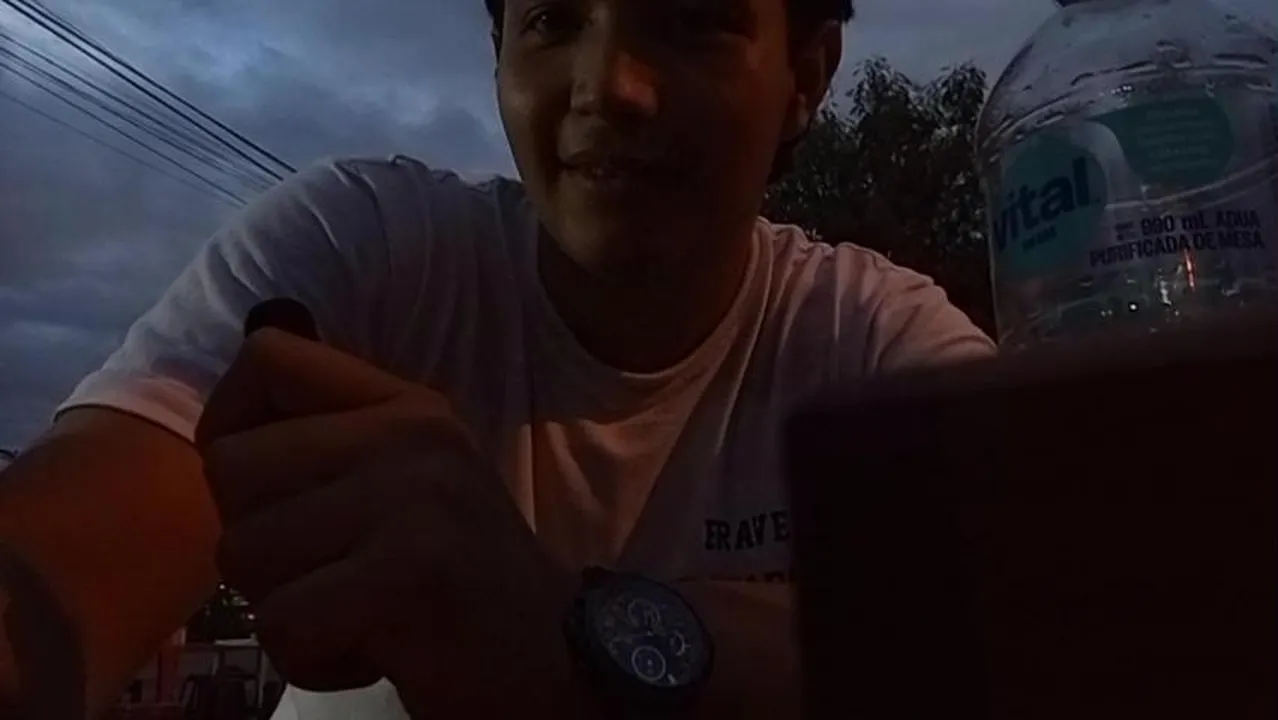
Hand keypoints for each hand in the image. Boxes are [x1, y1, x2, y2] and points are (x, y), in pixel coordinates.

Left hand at [195, 328, 577, 713]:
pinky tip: (373, 651)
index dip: (230, 423)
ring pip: (244, 554)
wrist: (559, 657)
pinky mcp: (408, 576)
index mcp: (406, 407)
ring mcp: (411, 501)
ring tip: (357, 613)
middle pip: (232, 468)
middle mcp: (408, 438)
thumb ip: (335, 448)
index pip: (265, 358)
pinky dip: (312, 660)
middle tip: (327, 575)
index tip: (267, 489)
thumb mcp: (413, 484)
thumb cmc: (465, 579)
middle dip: (260, 544)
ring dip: (285, 609)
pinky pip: (282, 624)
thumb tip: (223, 434)